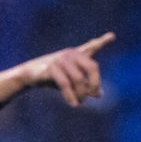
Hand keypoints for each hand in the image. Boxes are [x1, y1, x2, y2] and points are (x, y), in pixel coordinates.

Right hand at [0, 32, 115, 105]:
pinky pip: (65, 84)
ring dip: (81, 93)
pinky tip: (73, 104)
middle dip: (94, 83)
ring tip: (79, 102)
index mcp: (76, 54)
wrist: (28, 75)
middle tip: (94, 95)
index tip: (112, 36)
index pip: (91, 47)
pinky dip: (70, 96)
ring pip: (78, 79)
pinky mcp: (51, 68)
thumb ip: (85, 84)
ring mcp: (60, 60)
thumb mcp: (69, 80)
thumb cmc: (51, 77)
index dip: (101, 42)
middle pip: (91, 67)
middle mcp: (70, 54)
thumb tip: (99, 94)